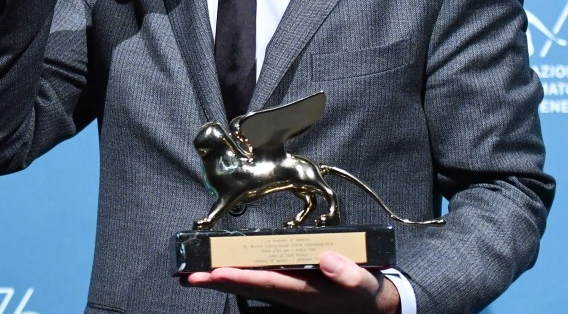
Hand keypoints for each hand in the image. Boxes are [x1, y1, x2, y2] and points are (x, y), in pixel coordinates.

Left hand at [183, 252, 399, 313]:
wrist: (377, 309)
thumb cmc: (367, 295)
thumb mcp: (364, 284)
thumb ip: (347, 274)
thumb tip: (326, 259)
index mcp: (306, 294)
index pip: (267, 284)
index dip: (241, 278)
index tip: (216, 272)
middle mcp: (292, 296)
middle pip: (250, 288)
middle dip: (219, 283)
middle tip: (189, 277)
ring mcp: (291, 295)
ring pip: (251, 288)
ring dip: (223, 282)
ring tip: (196, 276)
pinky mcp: (293, 290)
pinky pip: (261, 285)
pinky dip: (240, 280)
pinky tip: (225, 276)